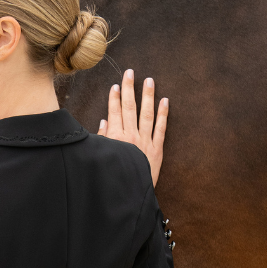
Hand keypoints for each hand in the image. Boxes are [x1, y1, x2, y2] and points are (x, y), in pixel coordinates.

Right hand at [98, 69, 168, 186]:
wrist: (128, 194)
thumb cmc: (112, 174)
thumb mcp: (102, 156)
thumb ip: (103, 138)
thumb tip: (105, 121)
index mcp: (115, 138)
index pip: (114, 112)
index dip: (115, 97)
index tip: (116, 85)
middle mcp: (130, 136)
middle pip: (129, 107)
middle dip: (129, 88)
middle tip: (131, 73)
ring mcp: (145, 141)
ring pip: (147, 113)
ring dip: (147, 96)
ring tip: (149, 80)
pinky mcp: (157, 149)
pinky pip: (161, 128)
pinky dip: (164, 114)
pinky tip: (165, 101)